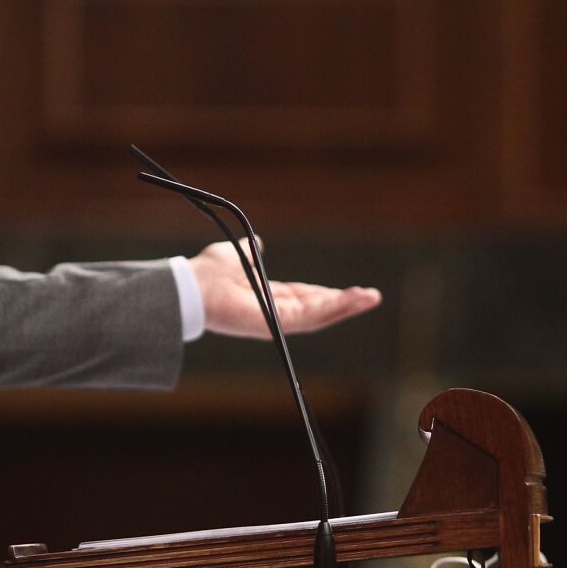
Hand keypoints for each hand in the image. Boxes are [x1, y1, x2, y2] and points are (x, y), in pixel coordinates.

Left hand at [191, 240, 381, 339]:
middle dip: (346, 304)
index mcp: (271, 297)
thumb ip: (249, 252)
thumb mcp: (237, 255)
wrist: (194, 284)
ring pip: (319, 315)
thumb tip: (256, 244)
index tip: (352, 289)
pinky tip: (352, 300)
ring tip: (371, 298)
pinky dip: (332, 308)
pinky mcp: (275, 323)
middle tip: (372, 296)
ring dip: (346, 306)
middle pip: (319, 310)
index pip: (307, 298)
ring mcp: (276, 320)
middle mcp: (276, 311)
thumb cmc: (210, 272)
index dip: (329, 294)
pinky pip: (309, 316)